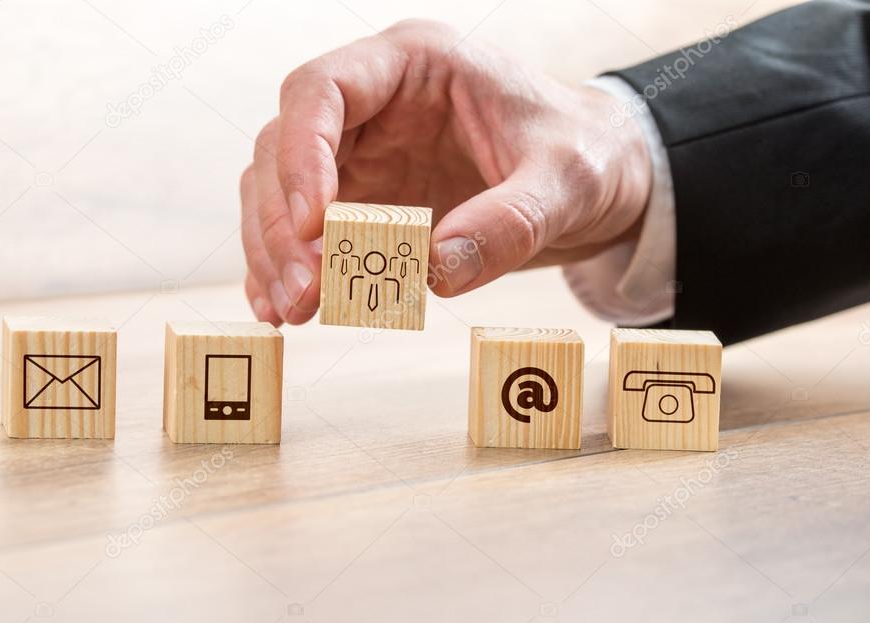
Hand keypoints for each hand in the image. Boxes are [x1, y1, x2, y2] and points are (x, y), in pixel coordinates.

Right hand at [240, 19, 651, 324]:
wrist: (593, 179)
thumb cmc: (583, 154)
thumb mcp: (567, 182)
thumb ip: (509, 223)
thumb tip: (434, 274)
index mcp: (415, 64)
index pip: (323, 90)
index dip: (303, 155)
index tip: (313, 226)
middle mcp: (373, 104)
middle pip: (283, 146)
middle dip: (282, 223)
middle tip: (303, 292)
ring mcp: (361, 153)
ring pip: (279, 192)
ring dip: (275, 254)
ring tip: (292, 311)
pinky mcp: (362, 201)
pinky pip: (304, 232)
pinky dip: (287, 269)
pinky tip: (280, 309)